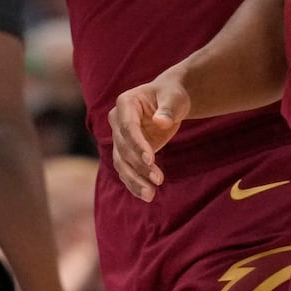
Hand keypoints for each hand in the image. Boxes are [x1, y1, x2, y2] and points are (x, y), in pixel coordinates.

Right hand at [108, 74, 190, 201]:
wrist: (168, 101)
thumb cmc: (172, 96)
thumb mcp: (174, 98)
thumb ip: (168, 110)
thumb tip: (161, 122)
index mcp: (125, 103)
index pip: (128, 127)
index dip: (137, 144)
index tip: (151, 160)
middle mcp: (117, 120)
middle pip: (122, 147)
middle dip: (139, 166)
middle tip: (158, 180)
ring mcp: (119, 137)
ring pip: (120, 162)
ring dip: (134, 179)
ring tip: (150, 195)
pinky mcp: (126, 151)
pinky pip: (126, 169)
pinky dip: (133, 183)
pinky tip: (146, 195)